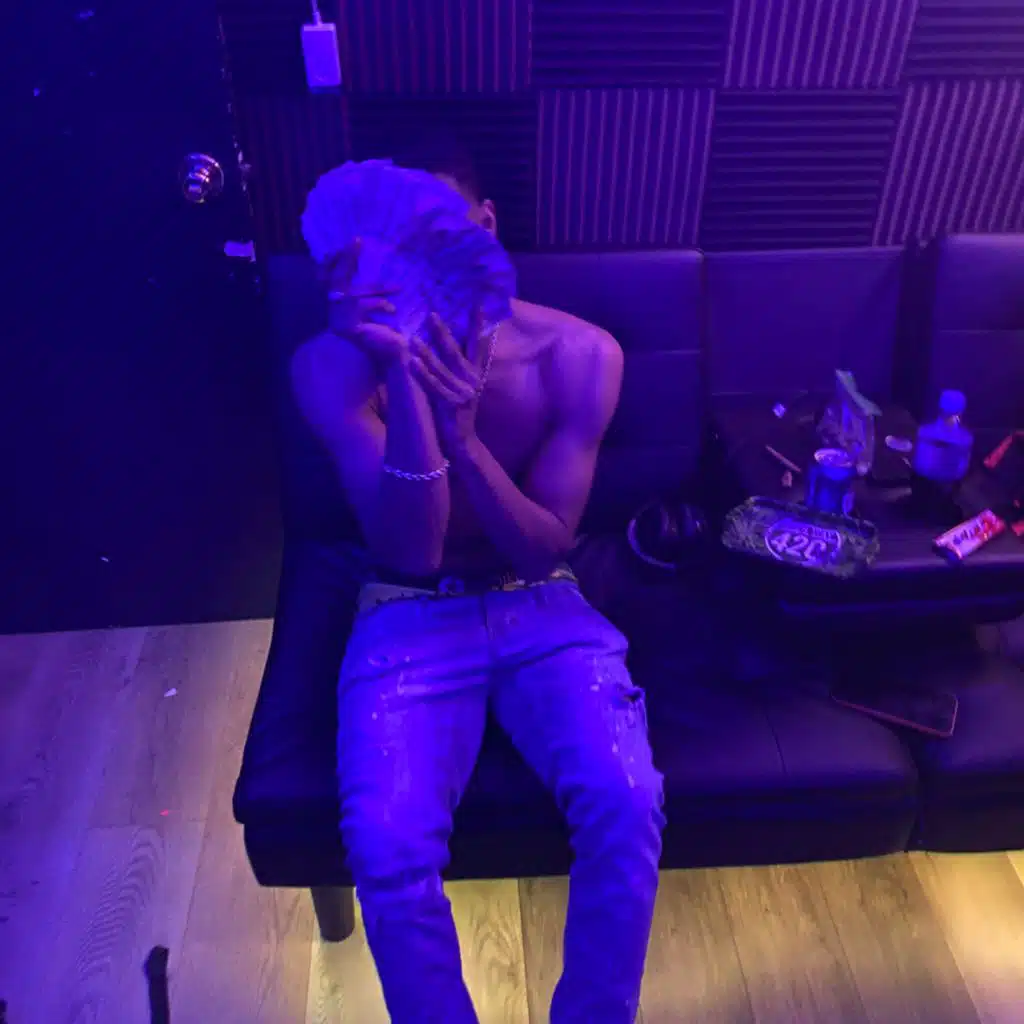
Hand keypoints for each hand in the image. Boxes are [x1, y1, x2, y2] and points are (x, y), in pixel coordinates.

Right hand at [322, 238, 404, 364]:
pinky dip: (379, 304)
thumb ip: (372, 292)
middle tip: (356, 240)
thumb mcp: (379, 309)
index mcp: (340, 307)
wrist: (391, 361)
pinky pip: (360, 305)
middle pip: (335, 279)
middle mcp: (334, 313)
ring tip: (398, 289)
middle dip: (345, 259)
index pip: (329, 278)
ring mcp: (338, 321)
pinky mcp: (348, 328)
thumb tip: (376, 267)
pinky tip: (392, 311)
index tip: (351, 243)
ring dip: (377, 289)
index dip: (336, 260)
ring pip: (353, 293)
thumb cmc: (388, 336)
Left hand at [409, 311, 488, 450]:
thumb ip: (457, 367)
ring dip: (427, 352)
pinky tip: (411, 361)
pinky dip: (422, 373)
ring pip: (441, 368)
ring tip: (412, 338)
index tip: (478, 304)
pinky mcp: (450, 405)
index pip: (478, 344)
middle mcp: (471, 382)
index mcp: (475, 375)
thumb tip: (447, 343)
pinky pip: (434, 386)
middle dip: (443, 332)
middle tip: (430, 314)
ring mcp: (462, 393)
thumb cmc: (456, 412)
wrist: (461, 442)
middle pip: (455, 352)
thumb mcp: (461, 387)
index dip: (478, 325)